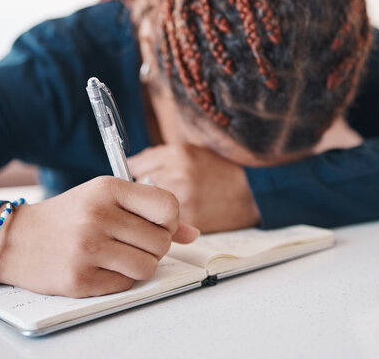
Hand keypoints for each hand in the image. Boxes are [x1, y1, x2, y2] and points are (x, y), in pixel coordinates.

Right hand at [0, 177, 198, 297]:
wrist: (15, 239)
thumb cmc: (67, 217)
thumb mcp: (105, 200)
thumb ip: (149, 212)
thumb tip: (192, 233)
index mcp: (107, 188)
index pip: (168, 206)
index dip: (170, 221)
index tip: (156, 225)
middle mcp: (98, 215)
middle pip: (161, 242)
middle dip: (153, 246)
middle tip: (130, 242)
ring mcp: (87, 248)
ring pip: (148, 267)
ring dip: (138, 265)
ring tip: (116, 255)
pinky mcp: (79, 278)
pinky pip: (125, 284)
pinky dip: (117, 279)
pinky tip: (97, 267)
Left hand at [127, 143, 259, 232]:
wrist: (251, 192)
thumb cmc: (216, 170)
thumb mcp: (188, 152)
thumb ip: (155, 157)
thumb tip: (127, 166)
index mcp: (178, 156)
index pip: (134, 168)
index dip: (133, 178)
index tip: (133, 182)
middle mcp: (179, 177)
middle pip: (138, 190)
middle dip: (140, 195)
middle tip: (150, 196)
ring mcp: (185, 201)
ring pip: (148, 209)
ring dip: (149, 211)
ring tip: (165, 207)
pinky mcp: (191, 222)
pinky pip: (163, 225)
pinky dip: (163, 225)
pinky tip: (175, 218)